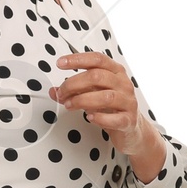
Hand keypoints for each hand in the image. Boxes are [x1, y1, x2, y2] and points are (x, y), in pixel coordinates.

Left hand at [50, 52, 165, 179]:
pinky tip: (89, 117)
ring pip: (105, 97)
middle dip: (74, 84)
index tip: (61, 63)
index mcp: (116, 72)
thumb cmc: (112, 107)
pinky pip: (115, 119)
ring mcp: (128, 102)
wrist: (131, 128)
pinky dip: (100, 118)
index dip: (77, 59)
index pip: (97, 59)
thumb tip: (55, 91)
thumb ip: (74, 91)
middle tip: (62, 93)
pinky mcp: (129, 120)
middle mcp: (124, 84)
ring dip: (82, 100)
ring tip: (69, 105)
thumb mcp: (93, 93)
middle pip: (97, 76)